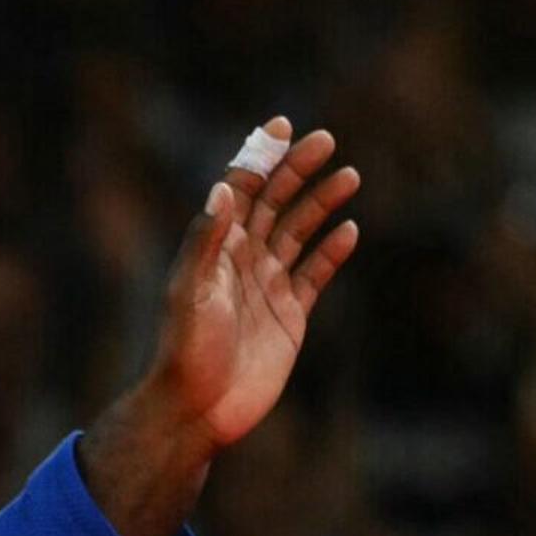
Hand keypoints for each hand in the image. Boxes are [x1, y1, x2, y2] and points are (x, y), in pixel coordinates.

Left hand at [153, 121, 361, 449]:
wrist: (199, 409)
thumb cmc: (185, 351)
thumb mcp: (190, 292)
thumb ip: (206, 241)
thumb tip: (224, 189)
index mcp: (214, 249)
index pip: (239, 191)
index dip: (259, 158)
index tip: (281, 126)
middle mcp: (241, 262)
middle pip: (275, 203)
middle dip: (298, 170)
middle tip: (326, 141)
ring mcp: (267, 287)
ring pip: (299, 234)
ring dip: (322, 204)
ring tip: (350, 176)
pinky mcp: (289, 316)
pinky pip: (315, 275)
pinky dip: (331, 253)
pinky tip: (349, 231)